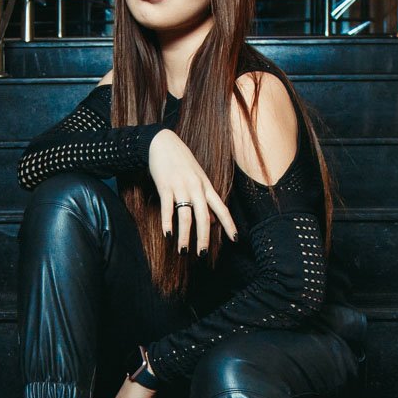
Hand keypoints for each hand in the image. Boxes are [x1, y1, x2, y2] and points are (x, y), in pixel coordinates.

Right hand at [148, 131, 237, 254]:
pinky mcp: (165, 186)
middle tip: (202, 255)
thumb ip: (205, 199)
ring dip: (184, 236)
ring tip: (182, 251)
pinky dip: (167, 223)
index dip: (229, 224)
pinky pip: (167, 209)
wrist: (162, 142)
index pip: (222, 208)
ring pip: (186, 216)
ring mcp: (181, 187)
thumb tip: (213, 220)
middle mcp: (196, 188)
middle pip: (204, 217)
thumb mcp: (197, 178)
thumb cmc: (180, 162)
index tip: (235, 239)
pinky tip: (167, 235)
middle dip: (204, 238)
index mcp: (206, 187)